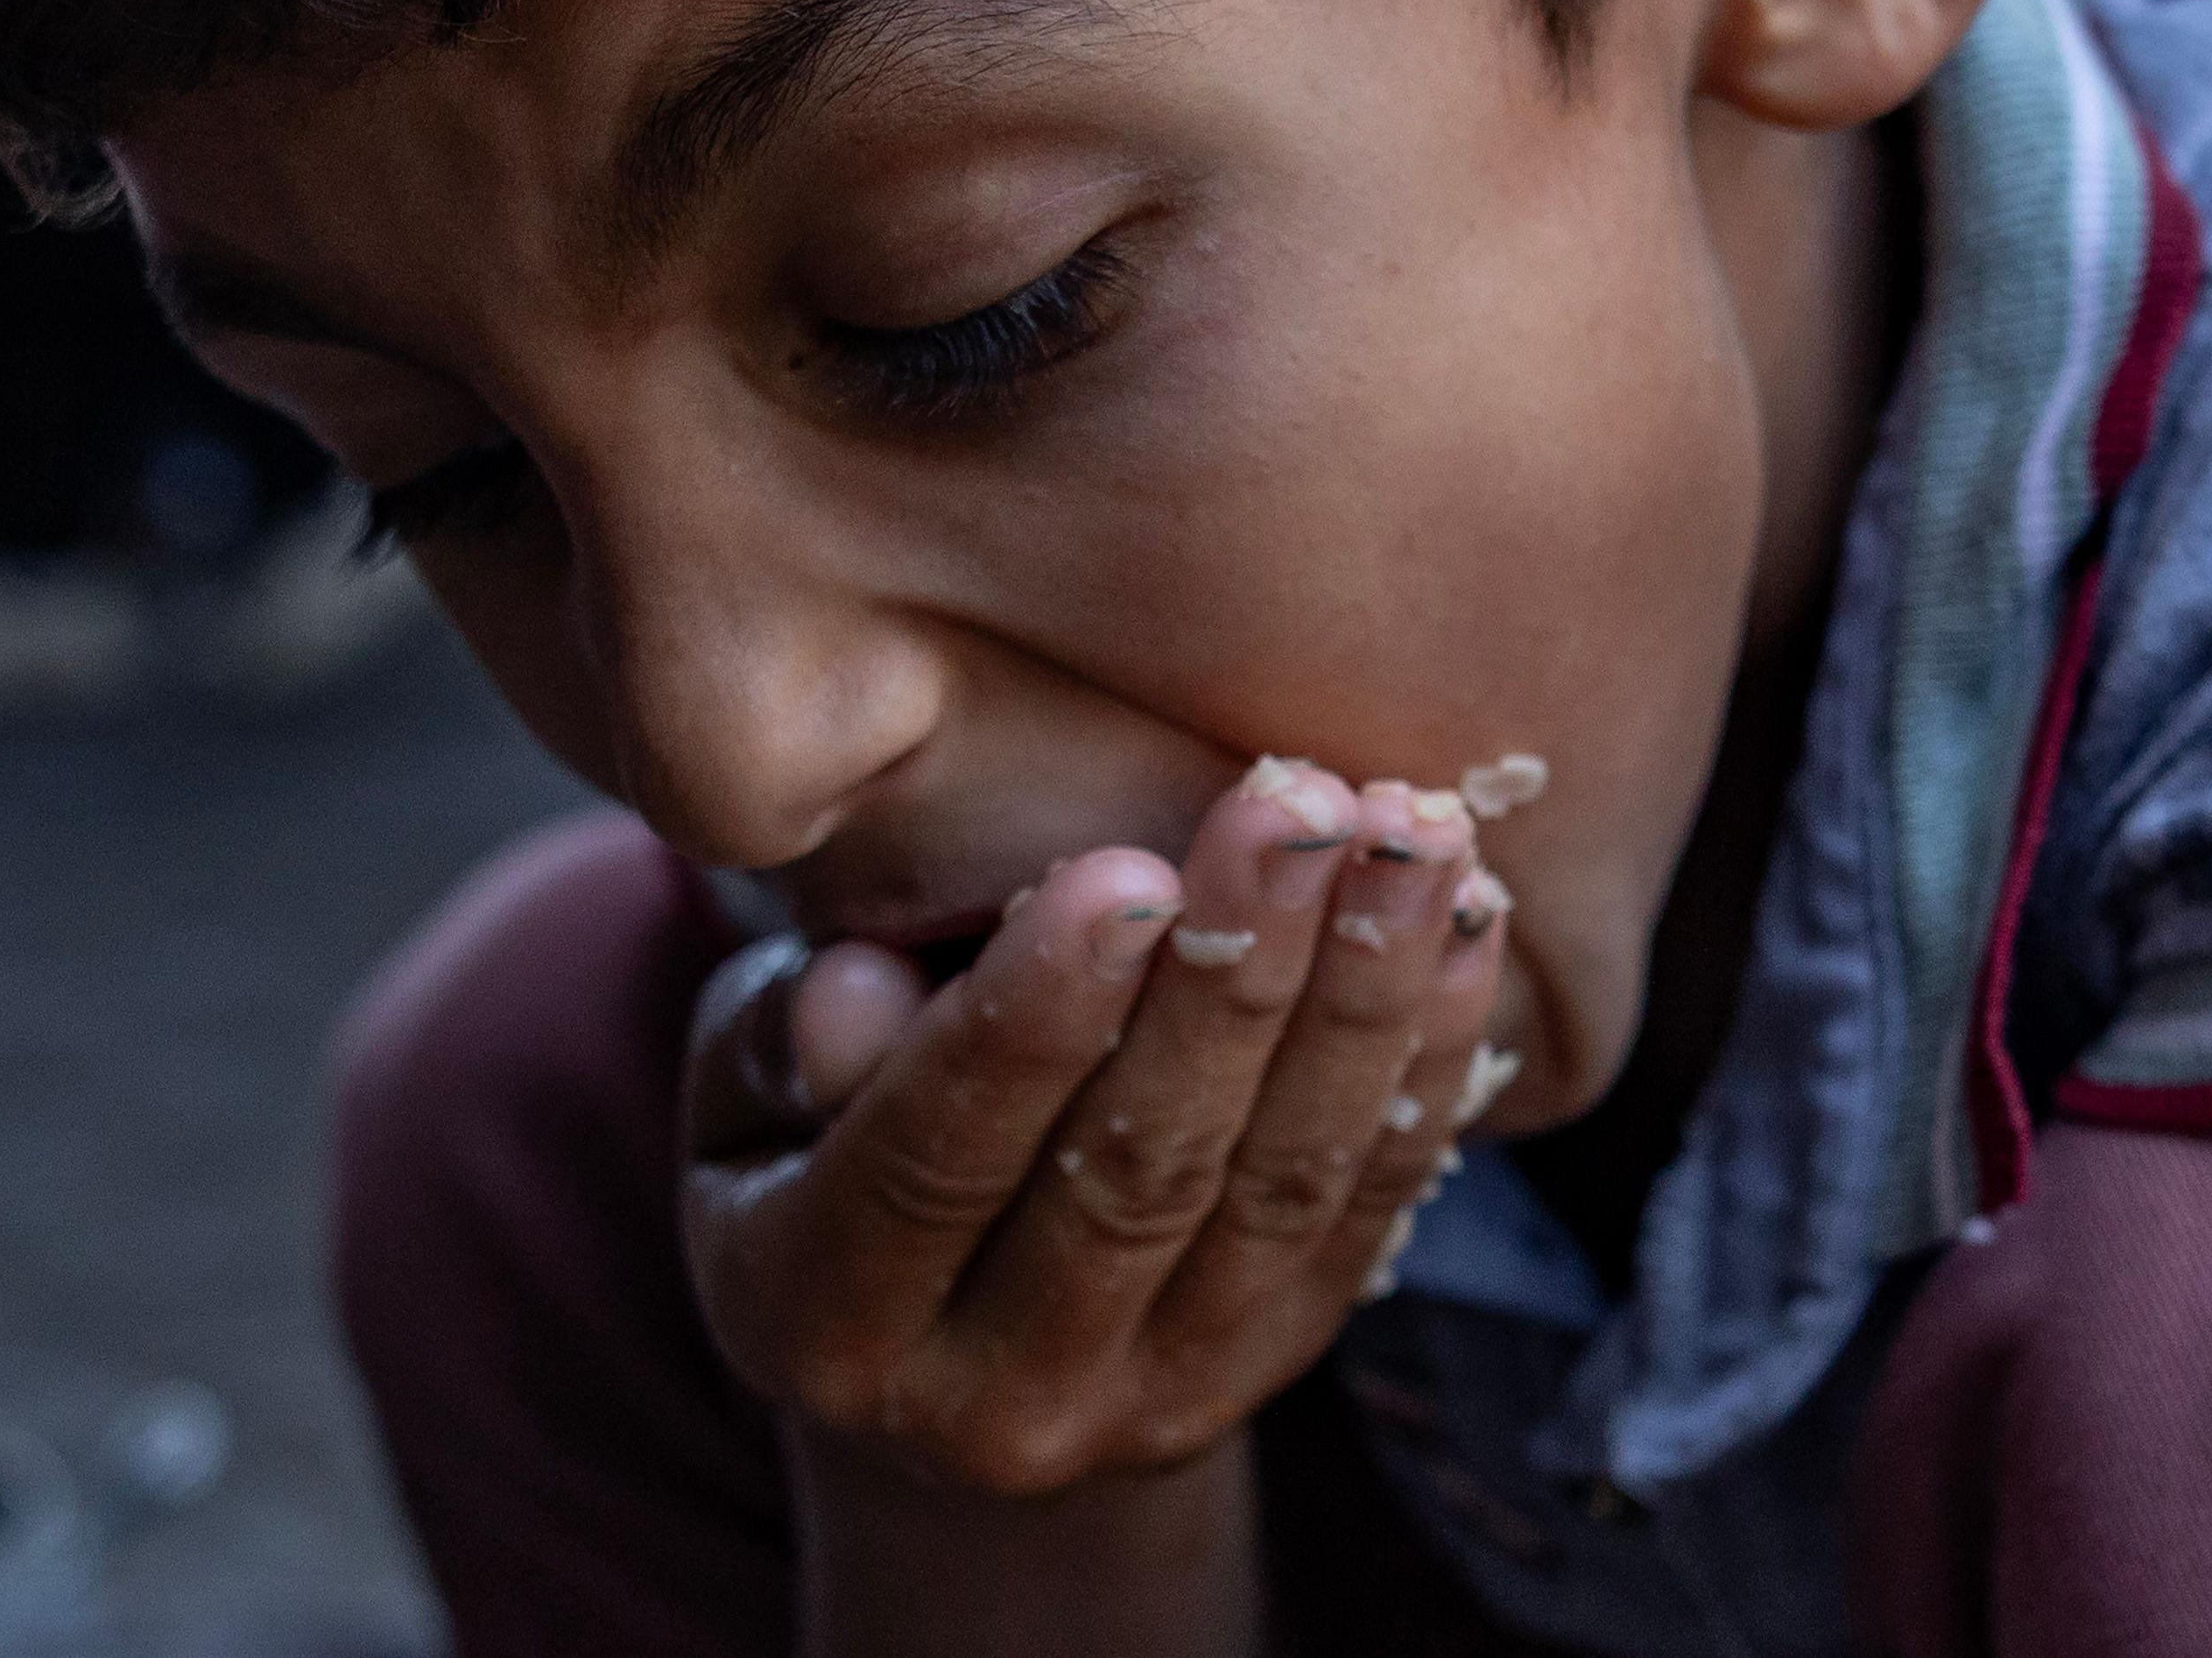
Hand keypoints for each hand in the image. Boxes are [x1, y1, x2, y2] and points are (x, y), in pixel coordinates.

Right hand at [684, 761, 1511, 1501]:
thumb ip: (784, 1044)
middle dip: (1229, 980)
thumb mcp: (742, 1100)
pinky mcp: (1271, 1368)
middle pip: (1131, 1179)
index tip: (1120, 867)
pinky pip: (1367, 1215)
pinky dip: (1426, 1067)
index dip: (1028, 1022)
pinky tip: (1469, 926)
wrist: (939, 1355)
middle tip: (1297, 809)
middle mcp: (990, 1402)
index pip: (930, 1166)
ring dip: (1359, 1003)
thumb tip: (859, 987)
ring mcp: (1151, 1402)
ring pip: (1273, 1195)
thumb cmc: (814, 1152)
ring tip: (1411, 842)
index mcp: (817, 1323)